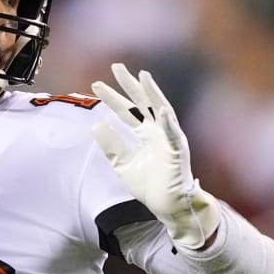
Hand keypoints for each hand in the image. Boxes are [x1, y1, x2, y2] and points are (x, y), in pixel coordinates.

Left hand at [90, 63, 220, 250]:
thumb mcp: (124, 165)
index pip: (127, 111)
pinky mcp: (177, 152)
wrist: (168, 207)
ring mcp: (169, 139)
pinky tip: (160, 109)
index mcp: (145, 135)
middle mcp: (157, 132)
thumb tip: (96, 125)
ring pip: (160, 111)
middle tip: (116, 66)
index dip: (113, 98)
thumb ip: (112, 146)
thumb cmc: (151, 187)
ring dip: (152, 94)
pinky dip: (167, 122)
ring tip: (142, 77)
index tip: (96, 85)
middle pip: (142, 103)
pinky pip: (173, 135)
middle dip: (130, 85)